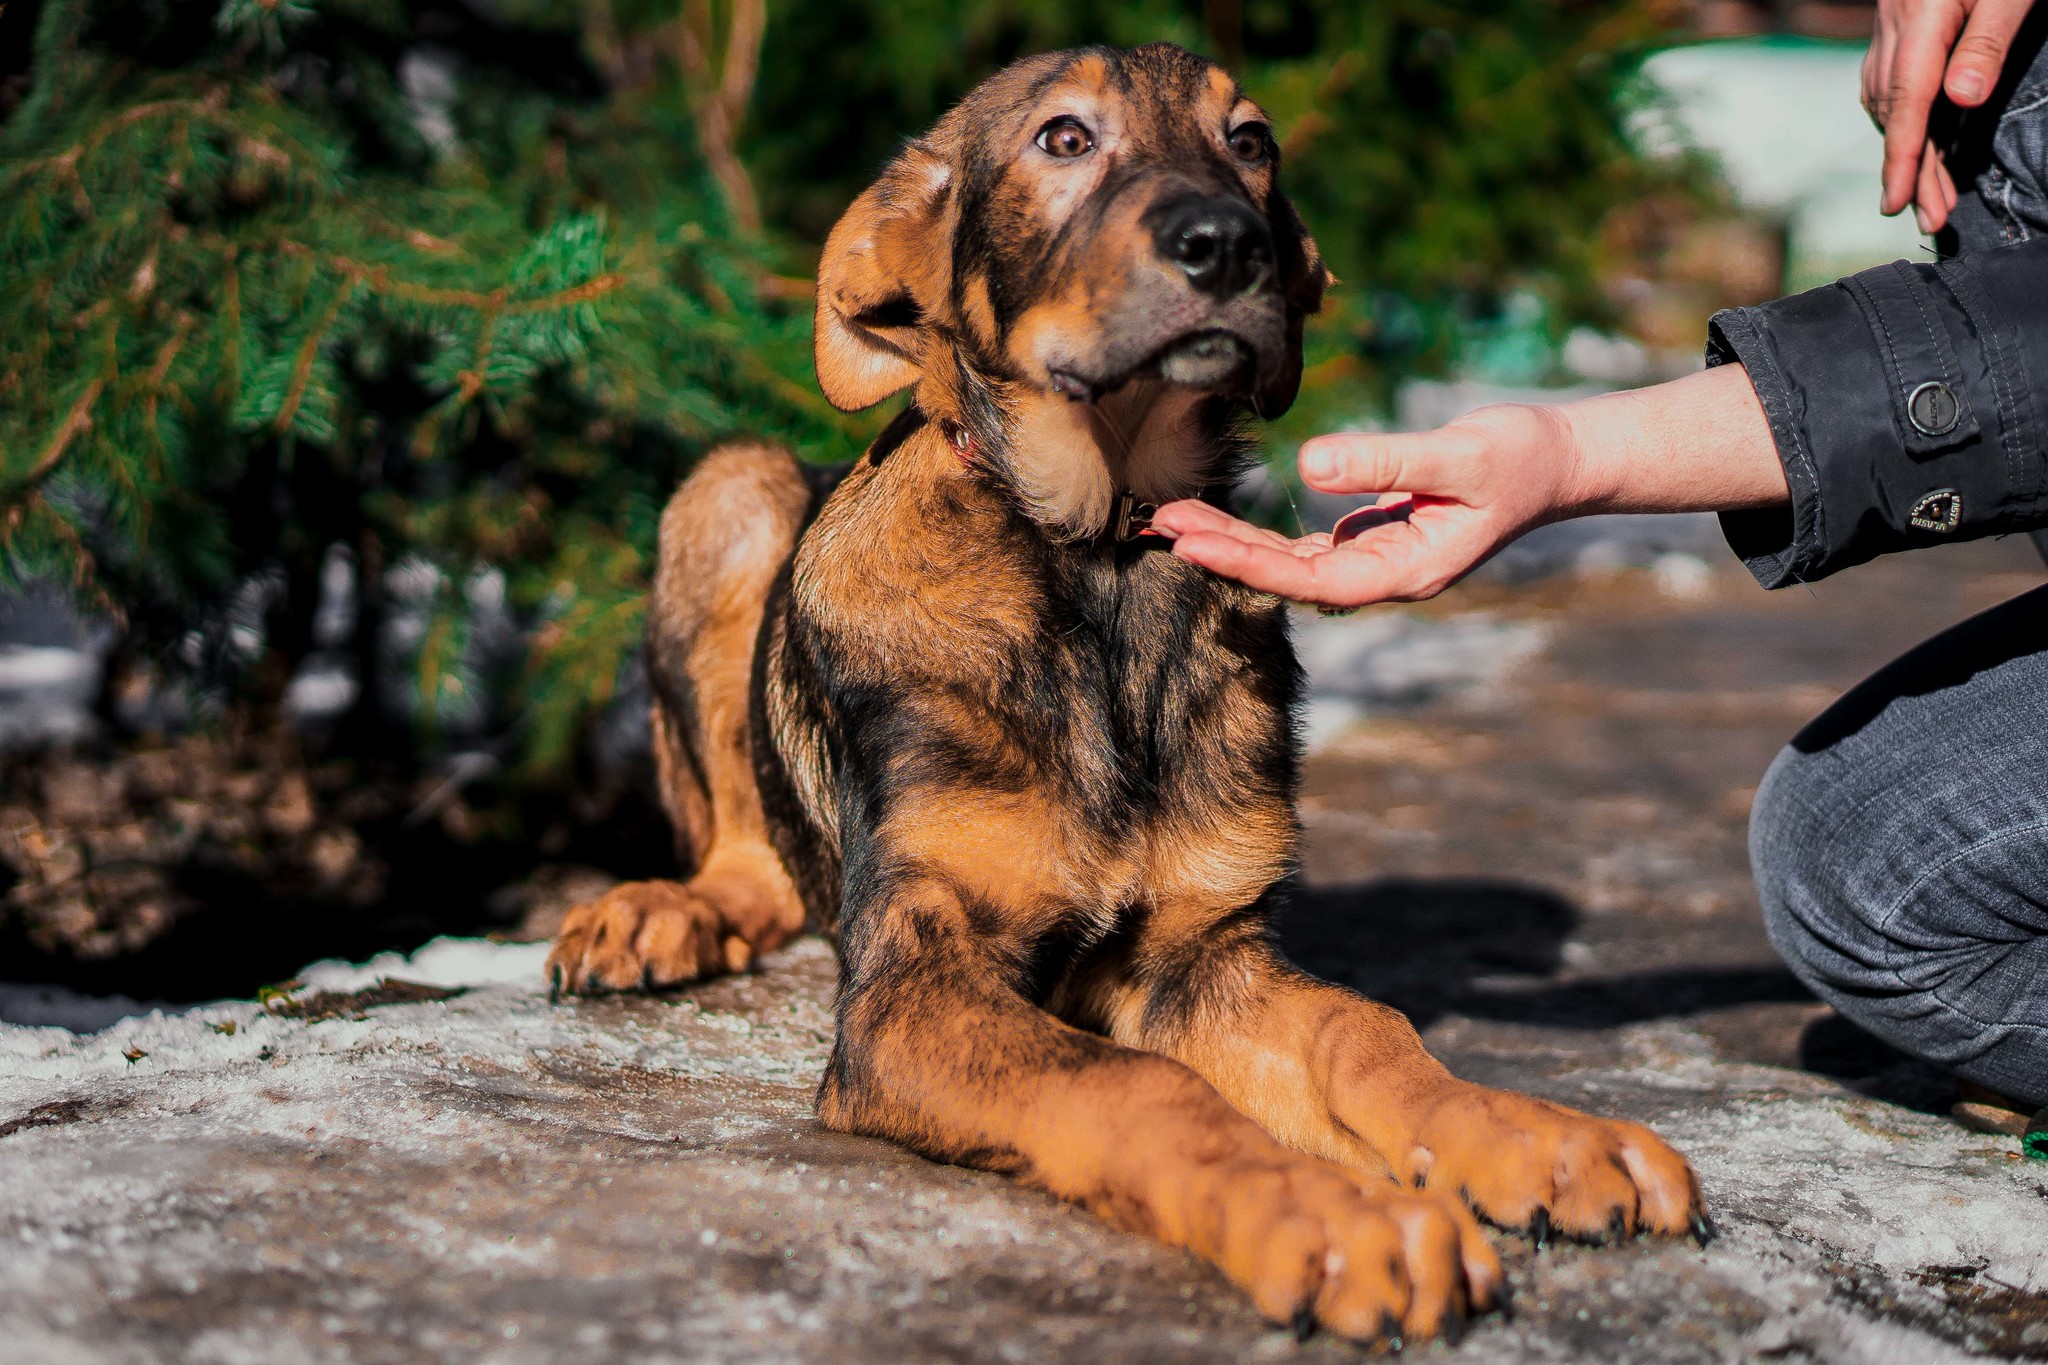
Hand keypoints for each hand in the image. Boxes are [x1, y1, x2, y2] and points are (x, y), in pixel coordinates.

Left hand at [1154, 404, 1582, 606]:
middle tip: (1161, 526)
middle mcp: (1384, 576)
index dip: (1247, 564)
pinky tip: (1221, 519)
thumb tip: (1307, 465)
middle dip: (1224, 553)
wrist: (1556, 460)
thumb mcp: (1456, 454)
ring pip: (1290, 562)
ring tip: (1174, 519)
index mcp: (1406, 571)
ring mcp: (1377, 560)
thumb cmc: (1519, 456)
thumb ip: (1384, 459)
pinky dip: (1261, 534)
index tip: (1194, 545)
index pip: (1309, 578)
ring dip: (1234, 543)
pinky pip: (1304, 546)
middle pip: (1287, 576)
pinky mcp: (1372, 538)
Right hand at [1864, 0, 2036, 230]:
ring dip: (1900, 142)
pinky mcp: (1898, 14)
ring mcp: (1891, 18)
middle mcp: (1896, 21)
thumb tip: (1961, 103)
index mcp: (1922, 16)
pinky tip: (1909, 130)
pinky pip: (1885, 73)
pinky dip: (1895, 110)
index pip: (1907, 100)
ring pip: (1883, 94)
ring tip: (1921, 184)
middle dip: (1908, 165)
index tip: (1898, 204)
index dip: (1902, 157)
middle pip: (1893, 107)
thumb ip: (1987, 42)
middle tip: (1926, 214)